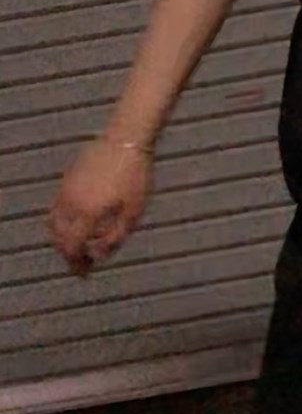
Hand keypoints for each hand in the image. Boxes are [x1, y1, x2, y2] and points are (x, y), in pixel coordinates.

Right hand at [46, 134, 153, 277]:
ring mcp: (65, 191)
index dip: (77, 264)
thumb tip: (98, 255)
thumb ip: (115, 238)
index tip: (85, 273)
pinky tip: (76, 224)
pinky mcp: (66, 180)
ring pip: (54, 224)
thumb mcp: (133, 212)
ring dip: (63, 239)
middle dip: (69, 255)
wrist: (125, 140)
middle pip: (60, 239)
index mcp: (88, 214)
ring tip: (79, 246)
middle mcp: (70, 204)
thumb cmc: (135, 176)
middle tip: (83, 264)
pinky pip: (55, 208)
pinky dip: (60, 223)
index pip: (72, 248)